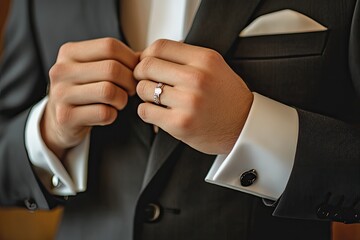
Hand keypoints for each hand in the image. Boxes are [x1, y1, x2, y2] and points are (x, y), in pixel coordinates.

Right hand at [42, 38, 137, 158]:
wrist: (61, 120)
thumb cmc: (85, 90)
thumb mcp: (94, 68)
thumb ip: (117, 59)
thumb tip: (147, 57)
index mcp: (70, 52)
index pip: (110, 46)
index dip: (130, 59)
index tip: (135, 71)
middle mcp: (61, 70)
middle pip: (112, 69)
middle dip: (130, 81)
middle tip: (131, 90)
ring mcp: (61, 94)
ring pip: (109, 91)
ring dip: (123, 99)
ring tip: (120, 101)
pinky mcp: (65, 117)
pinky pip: (104, 113)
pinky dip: (113, 115)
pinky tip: (108, 113)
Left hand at [134, 39, 252, 154]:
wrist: (244, 127)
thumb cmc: (227, 98)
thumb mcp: (214, 67)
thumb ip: (186, 58)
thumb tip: (149, 55)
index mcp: (205, 60)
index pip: (160, 46)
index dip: (146, 54)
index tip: (146, 62)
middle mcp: (197, 78)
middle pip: (147, 66)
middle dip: (140, 73)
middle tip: (144, 80)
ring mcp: (188, 102)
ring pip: (144, 89)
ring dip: (145, 93)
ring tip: (156, 98)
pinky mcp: (180, 123)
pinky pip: (145, 111)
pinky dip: (147, 111)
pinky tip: (158, 112)